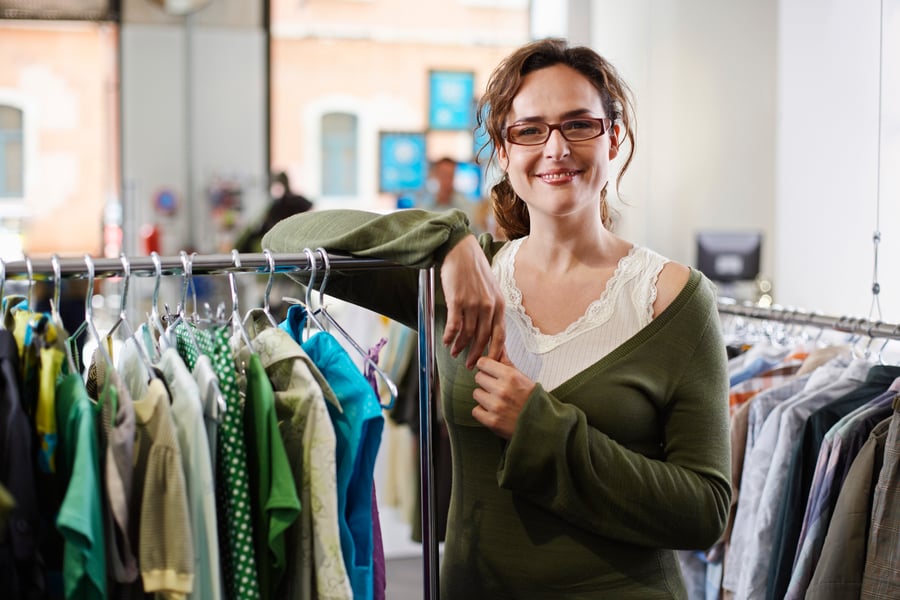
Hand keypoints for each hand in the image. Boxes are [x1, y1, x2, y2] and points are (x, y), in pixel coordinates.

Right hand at [440, 235, 504, 368]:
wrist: (461, 251)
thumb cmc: (474, 269)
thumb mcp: (491, 289)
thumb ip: (492, 308)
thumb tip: (488, 328)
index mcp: (499, 304)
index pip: (500, 335)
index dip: (495, 352)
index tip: (490, 363)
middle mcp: (489, 306)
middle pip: (483, 339)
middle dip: (476, 355)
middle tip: (470, 365)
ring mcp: (473, 304)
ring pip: (467, 334)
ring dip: (459, 346)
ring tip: (454, 353)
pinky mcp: (457, 300)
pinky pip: (454, 325)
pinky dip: (449, 336)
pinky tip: (446, 341)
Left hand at [472, 352, 535, 439]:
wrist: (543, 426)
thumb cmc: (533, 400)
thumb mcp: (523, 378)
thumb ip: (507, 363)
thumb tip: (499, 347)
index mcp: (511, 376)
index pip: (483, 363)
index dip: (486, 367)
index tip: (489, 372)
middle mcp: (502, 390)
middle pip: (478, 377)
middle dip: (486, 382)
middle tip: (496, 389)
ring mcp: (496, 406)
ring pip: (476, 393)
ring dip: (484, 398)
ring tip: (497, 402)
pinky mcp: (492, 421)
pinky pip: (476, 411)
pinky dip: (483, 412)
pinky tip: (494, 412)